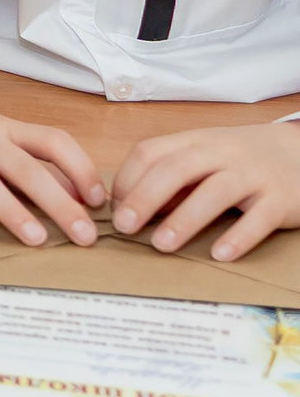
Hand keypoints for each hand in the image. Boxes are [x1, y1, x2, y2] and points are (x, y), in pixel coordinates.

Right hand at [0, 91, 102, 247]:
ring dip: (11, 210)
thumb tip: (79, 196)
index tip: (98, 201)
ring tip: (35, 240)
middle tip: (83, 236)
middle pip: (24, 168)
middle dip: (58, 203)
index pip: (53, 142)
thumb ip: (33, 161)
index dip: (80, 169)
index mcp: (7, 130)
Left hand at [111, 121, 299, 260]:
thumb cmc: (240, 160)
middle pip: (176, 169)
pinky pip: (259, 218)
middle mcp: (222, 153)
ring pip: (216, 192)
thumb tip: (133, 207)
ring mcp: (253, 174)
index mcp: (195, 141)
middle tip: (125, 227)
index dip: (128, 180)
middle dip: (145, 198)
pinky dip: (238, 236)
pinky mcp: (281, 198)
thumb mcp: (203, 158)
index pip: (150, 152)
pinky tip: (219, 254)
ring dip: (185, 219)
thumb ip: (171, 178)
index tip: (115, 209)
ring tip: (161, 245)